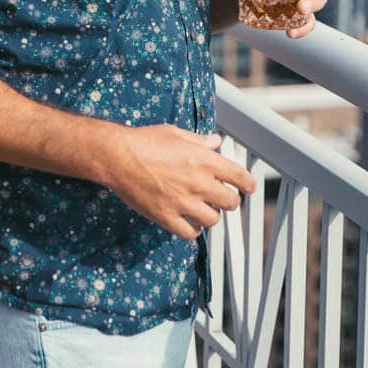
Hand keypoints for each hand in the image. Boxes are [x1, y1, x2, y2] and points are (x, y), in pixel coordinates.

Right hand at [102, 123, 255, 240]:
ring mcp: (183, 202)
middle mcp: (198, 183)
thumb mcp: (176, 134)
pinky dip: (193, 230)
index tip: (249, 188)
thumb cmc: (145, 141)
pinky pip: (190, 233)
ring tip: (204, 210)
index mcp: (204, 160)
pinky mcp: (167, 217)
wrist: (119, 157)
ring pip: (212, 220)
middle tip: (223, 198)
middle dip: (229, 200)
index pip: (239, 177)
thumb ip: (199, 140)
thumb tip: (215, 142)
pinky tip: (189, 223)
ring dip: (211, 215)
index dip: (248, 184)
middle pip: (230, 202)